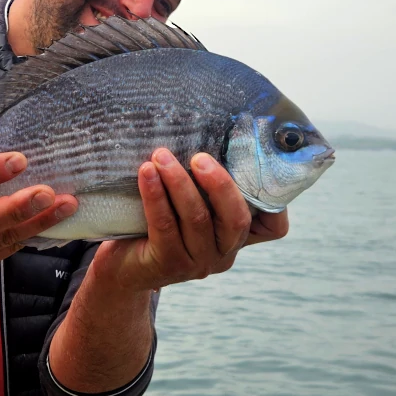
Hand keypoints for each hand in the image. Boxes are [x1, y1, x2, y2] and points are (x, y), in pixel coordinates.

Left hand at [90, 150, 287, 292]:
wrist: (121, 265)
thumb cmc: (157, 224)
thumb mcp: (187, 205)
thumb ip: (203, 184)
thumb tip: (201, 130)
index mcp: (235, 237)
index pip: (273, 227)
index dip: (275, 202)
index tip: (257, 163)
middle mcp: (223, 254)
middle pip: (236, 219)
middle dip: (219, 184)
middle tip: (199, 157)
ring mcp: (198, 263)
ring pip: (198, 219)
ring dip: (179, 182)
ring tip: (161, 156)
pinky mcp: (168, 264)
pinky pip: (165, 225)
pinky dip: (156, 195)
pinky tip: (146, 173)